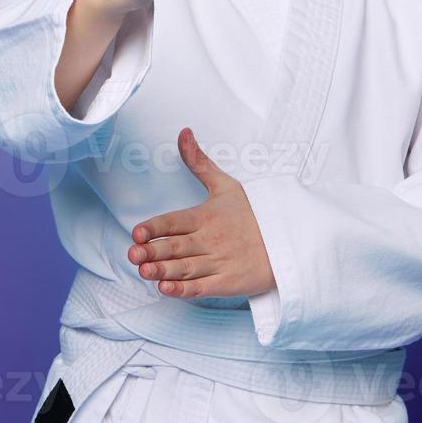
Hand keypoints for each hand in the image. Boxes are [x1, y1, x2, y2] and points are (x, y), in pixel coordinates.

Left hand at [126, 127, 276, 298]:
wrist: (288, 240)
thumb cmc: (253, 213)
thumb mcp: (226, 184)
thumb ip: (199, 162)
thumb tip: (183, 132)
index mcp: (206, 215)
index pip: (173, 221)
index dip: (154, 227)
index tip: (138, 233)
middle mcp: (210, 239)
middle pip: (176, 246)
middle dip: (153, 251)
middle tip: (133, 254)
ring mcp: (219, 262)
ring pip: (185, 268)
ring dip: (162, 270)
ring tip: (144, 271)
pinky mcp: (227, 283)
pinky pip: (201, 288)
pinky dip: (183, 290)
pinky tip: (166, 289)